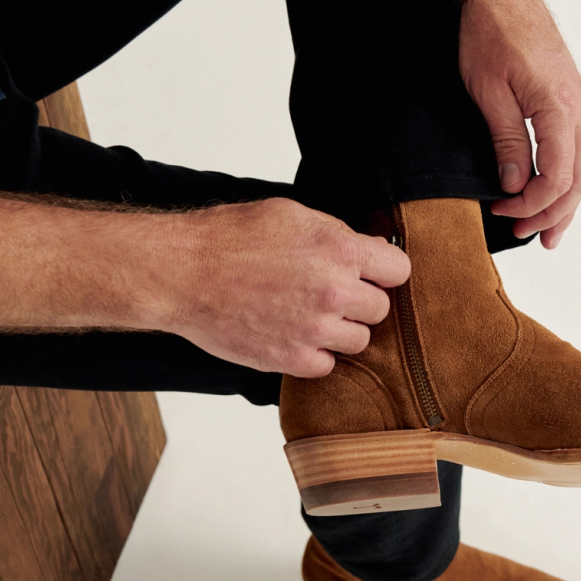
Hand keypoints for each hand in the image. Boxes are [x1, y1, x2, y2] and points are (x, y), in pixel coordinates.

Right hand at [164, 198, 409, 376]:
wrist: (181, 273)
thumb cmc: (229, 238)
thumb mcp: (292, 215)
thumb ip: (338, 234)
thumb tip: (370, 249)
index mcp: (339, 250)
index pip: (399, 270)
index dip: (384, 271)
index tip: (371, 273)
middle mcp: (334, 292)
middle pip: (381, 309)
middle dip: (361, 300)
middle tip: (332, 293)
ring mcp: (314, 329)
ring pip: (360, 340)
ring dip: (342, 329)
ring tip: (310, 314)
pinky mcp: (292, 359)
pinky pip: (328, 365)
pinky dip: (315, 354)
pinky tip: (294, 334)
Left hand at [458, 0, 580, 247]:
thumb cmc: (490, 32)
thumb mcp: (487, 91)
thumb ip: (506, 140)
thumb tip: (514, 182)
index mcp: (558, 106)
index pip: (558, 176)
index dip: (533, 203)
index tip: (503, 211)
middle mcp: (578, 106)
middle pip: (578, 178)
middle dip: (553, 213)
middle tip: (527, 234)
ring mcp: (578, 101)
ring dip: (565, 200)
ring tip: (546, 228)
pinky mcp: (570, 96)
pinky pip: (576, 147)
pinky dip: (567, 175)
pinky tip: (551, 189)